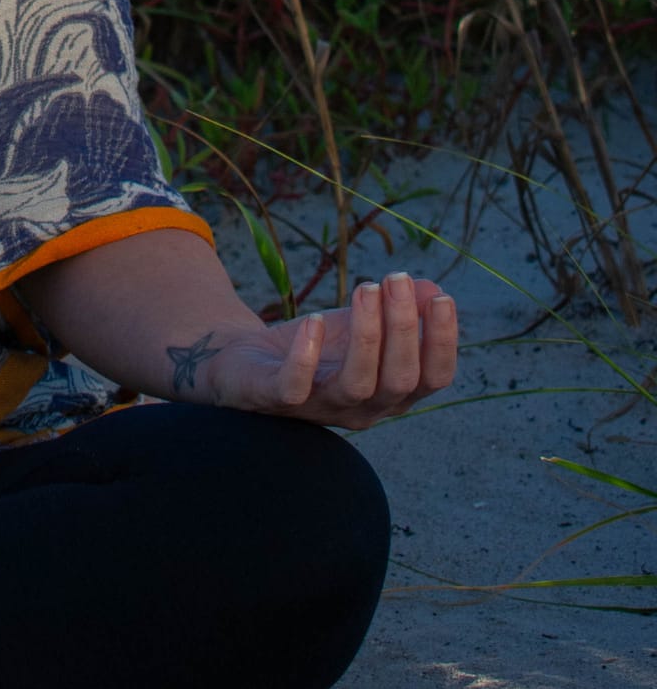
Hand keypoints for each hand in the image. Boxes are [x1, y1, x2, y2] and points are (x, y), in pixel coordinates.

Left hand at [185, 272, 457, 429]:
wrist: (245, 361)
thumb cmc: (314, 346)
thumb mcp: (358, 323)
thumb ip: (395, 311)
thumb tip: (432, 289)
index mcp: (390, 393)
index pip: (432, 379)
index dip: (442, 342)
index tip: (443, 298)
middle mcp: (363, 409)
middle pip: (399, 380)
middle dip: (404, 328)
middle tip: (397, 279)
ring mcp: (320, 408)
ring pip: (357, 384)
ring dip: (367, 335)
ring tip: (365, 288)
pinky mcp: (276, 400)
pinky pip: (294, 387)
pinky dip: (306, 356)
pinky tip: (314, 321)